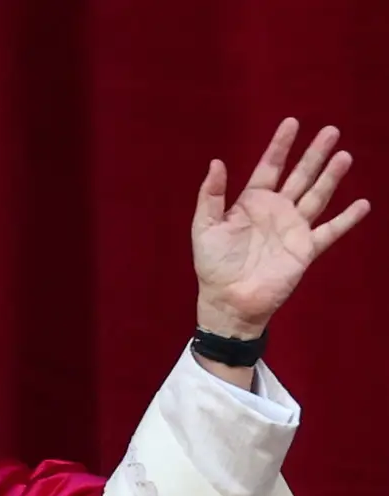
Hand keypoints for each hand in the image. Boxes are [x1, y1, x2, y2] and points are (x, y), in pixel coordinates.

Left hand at [191, 118, 369, 337]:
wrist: (228, 300)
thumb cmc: (213, 265)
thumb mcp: (205, 227)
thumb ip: (211, 195)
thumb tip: (216, 162)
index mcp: (251, 203)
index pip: (269, 167)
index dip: (280, 145)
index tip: (292, 122)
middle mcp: (276, 211)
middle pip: (299, 176)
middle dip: (314, 154)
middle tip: (330, 130)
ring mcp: (293, 229)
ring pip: (317, 196)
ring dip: (331, 177)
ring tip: (344, 155)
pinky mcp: (305, 249)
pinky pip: (330, 231)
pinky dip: (347, 219)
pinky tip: (363, 204)